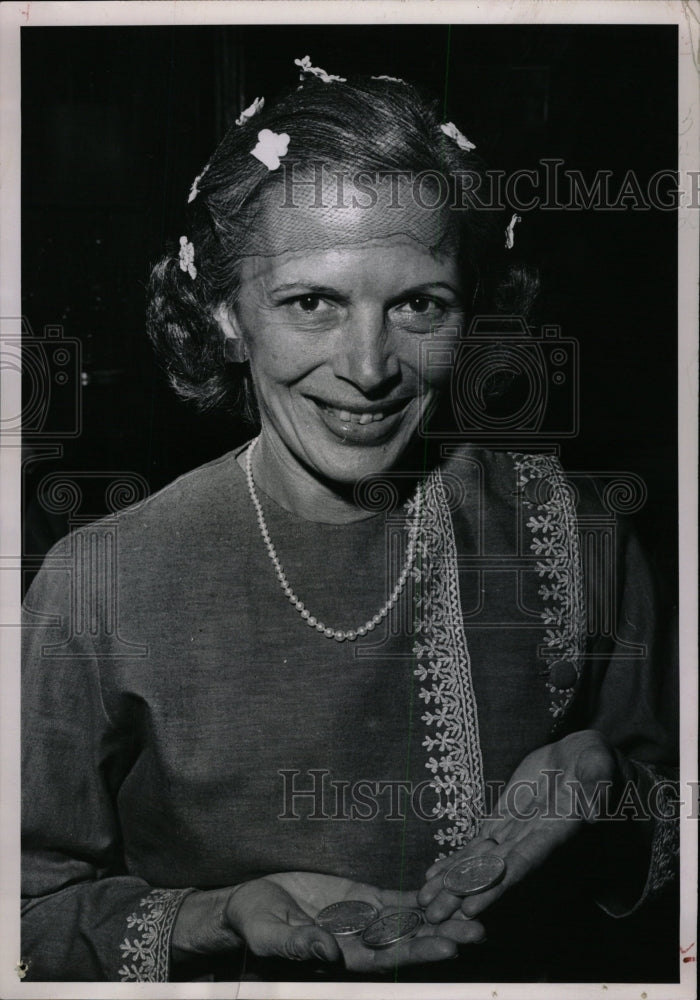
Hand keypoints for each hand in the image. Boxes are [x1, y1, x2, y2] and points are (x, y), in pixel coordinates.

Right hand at [172, 870, 485, 972]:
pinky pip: (398, 898)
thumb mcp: (271, 934)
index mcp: (344, 958)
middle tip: (479, 928)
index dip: (418, 953)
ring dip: (441, 914)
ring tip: (475, 907)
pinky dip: (421, 894)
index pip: (389, 960)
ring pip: (411, 919)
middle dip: (444, 934)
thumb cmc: (256, 923)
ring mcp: (366, 920)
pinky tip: (446, 887)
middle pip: (410, 941)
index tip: (448, 947)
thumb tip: (329, 952)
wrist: (251, 900)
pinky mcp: (364, 898)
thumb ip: (299, 944)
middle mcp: (362, 943)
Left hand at [418, 729, 622, 923]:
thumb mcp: (599, 763)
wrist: (581, 757)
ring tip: (425, 901)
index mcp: (557, 829)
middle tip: (434, 915)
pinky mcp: (504, 818)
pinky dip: (457, 859)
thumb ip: (595, 783)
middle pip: (495, 870)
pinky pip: (478, 843)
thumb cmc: (595, 759)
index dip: (498, 885)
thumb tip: (594, 809)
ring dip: (454, 882)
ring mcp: (516, 831)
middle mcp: (533, 838)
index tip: (472, 906)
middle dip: (465, 893)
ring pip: (481, 861)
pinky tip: (434, 875)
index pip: (524, 862)